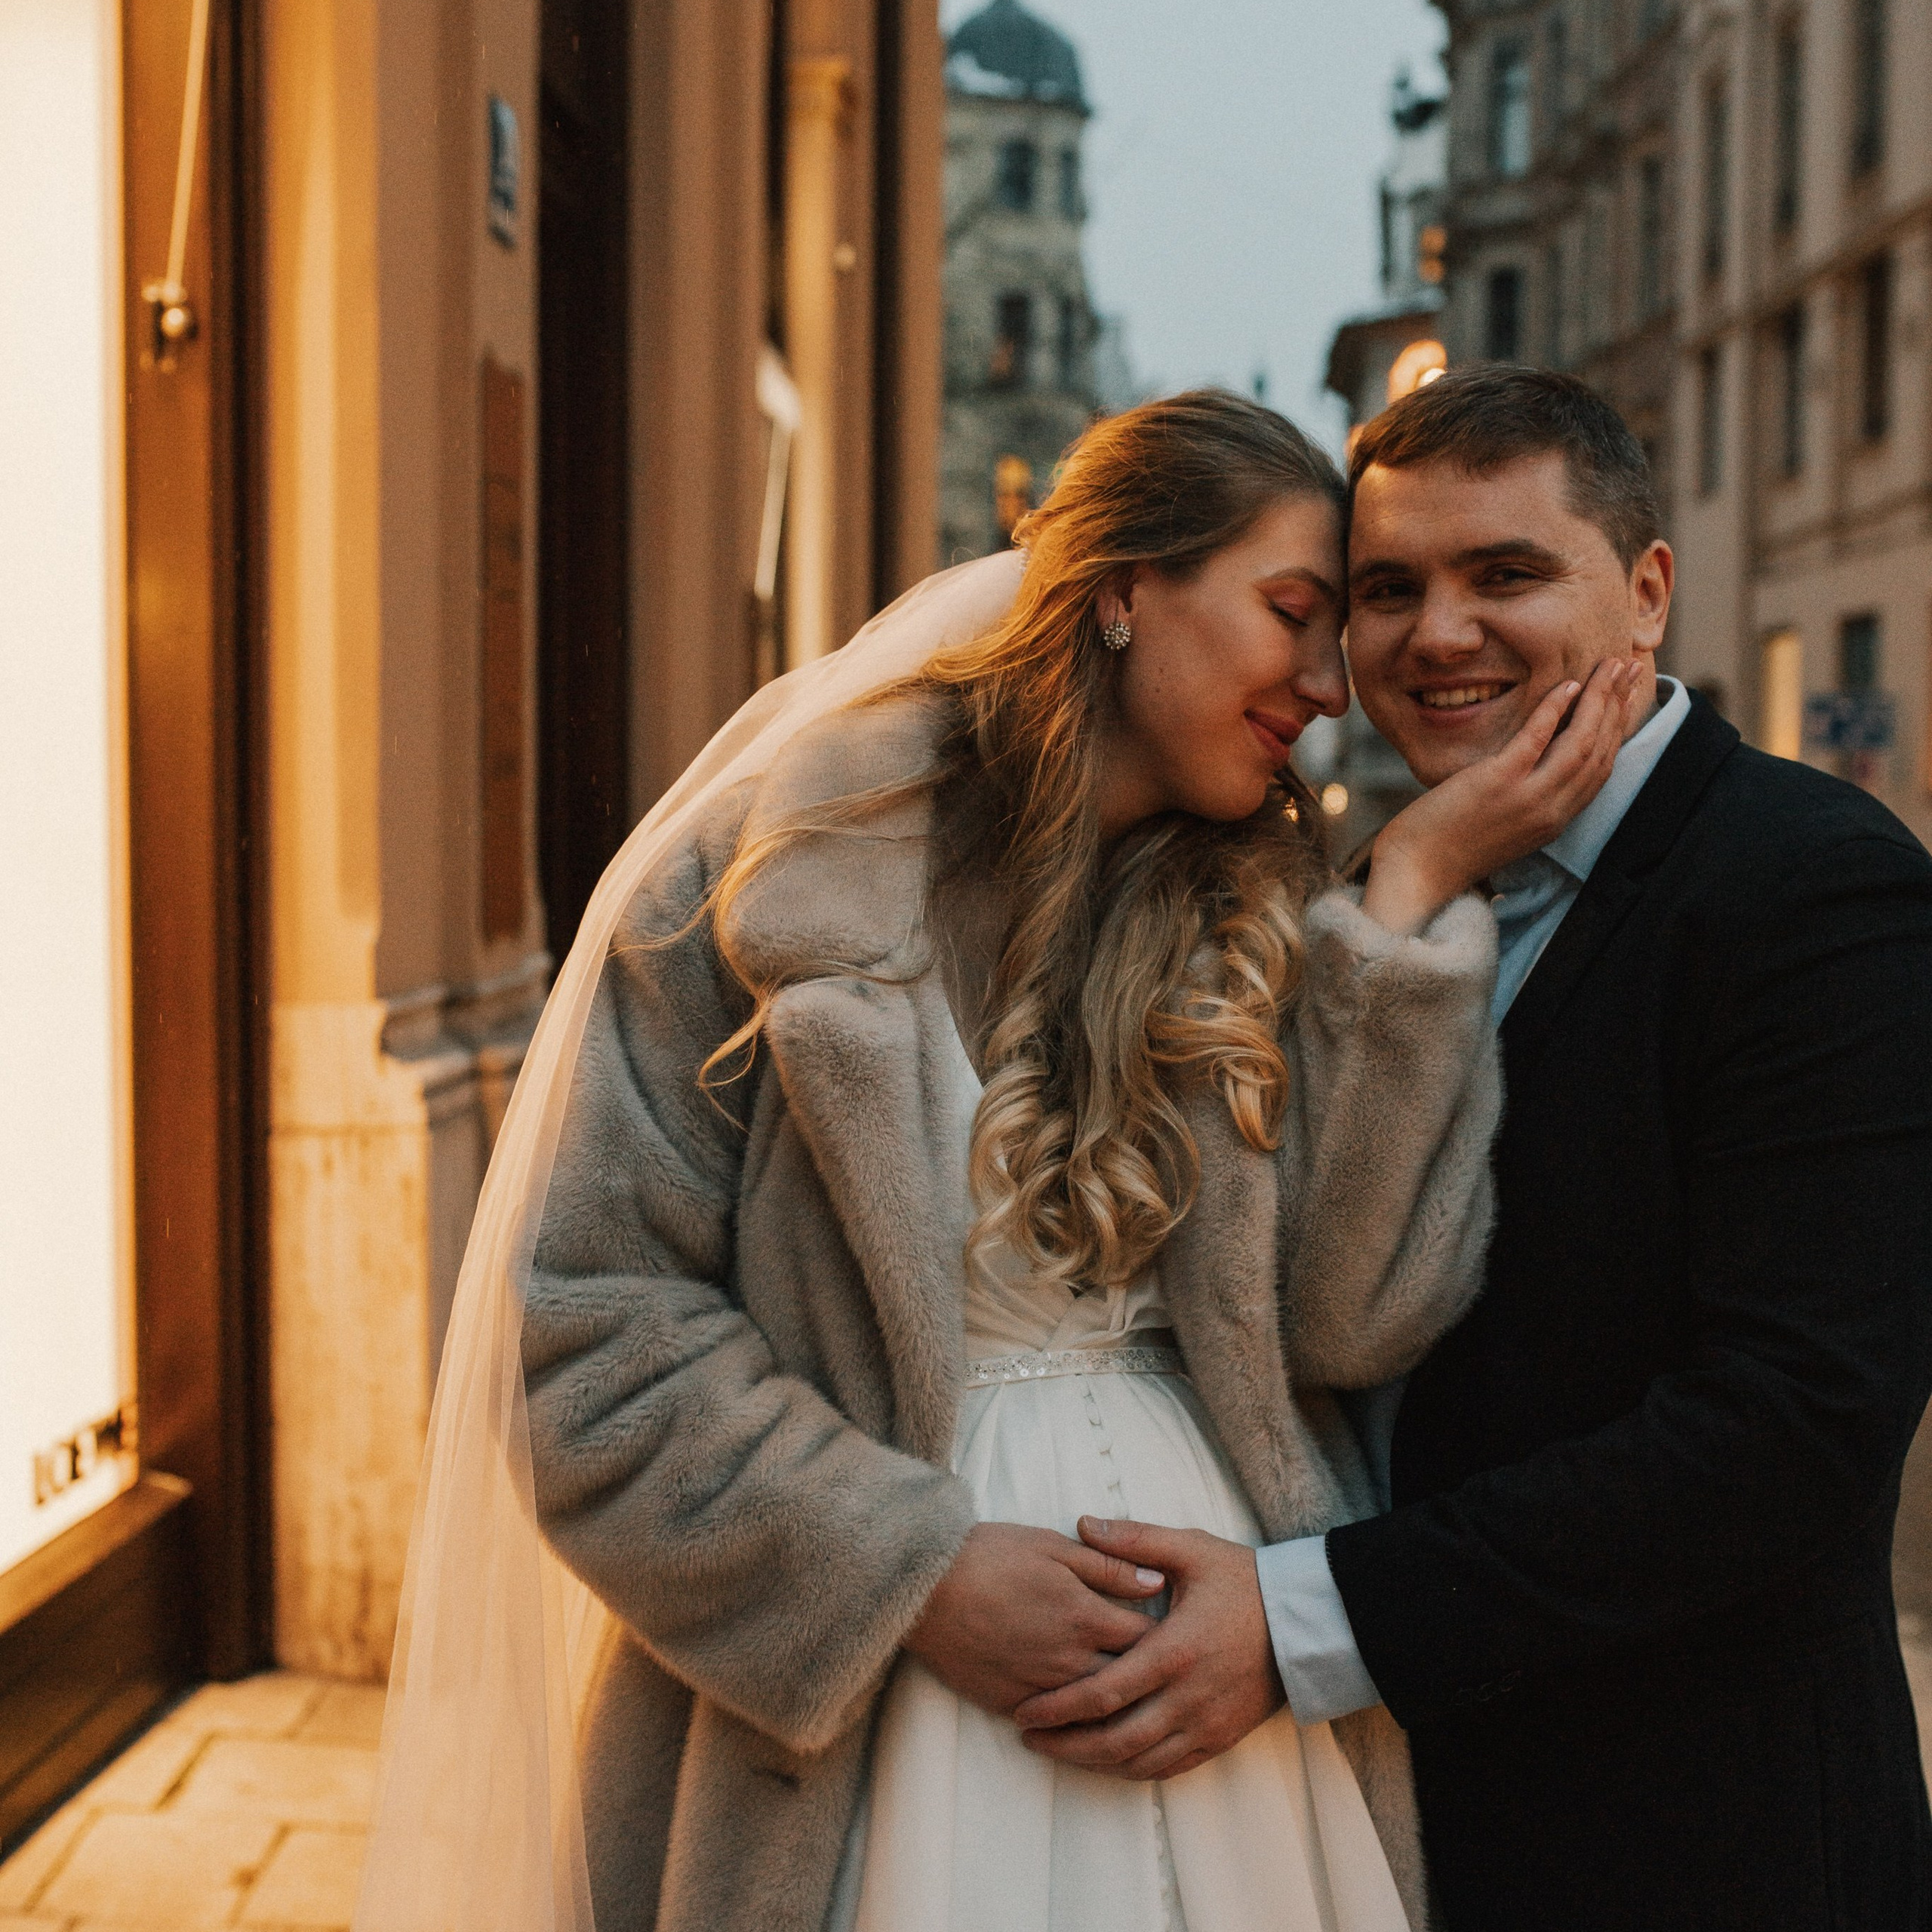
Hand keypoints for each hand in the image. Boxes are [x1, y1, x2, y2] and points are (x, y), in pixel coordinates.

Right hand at [903, 1521, 1166, 1717]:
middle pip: (1129, 1681)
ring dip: (1120, 1710)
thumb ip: (1109, 1566)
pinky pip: (1057, 1725)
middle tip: (1173, 1678)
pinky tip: (1090, 1722)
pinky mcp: (1011, 1703)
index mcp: (1085, 1616)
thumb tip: (1158, 1581)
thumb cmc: (989, 1555)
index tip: (1185, 1638)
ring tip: (1141, 1707)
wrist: (923, 1588)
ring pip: (1097, 1711)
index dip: (1171, 1639)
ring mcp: (1041, 1687)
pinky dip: (1077, 1725)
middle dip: (1154, 1681)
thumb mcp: (1054, 1546)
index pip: (1148, 1638)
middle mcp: (1070, 1659)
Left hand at [1009, 1517, 1283, 1779]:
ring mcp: (1206, 1724)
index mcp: (1174, 1650)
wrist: (1307, 1622)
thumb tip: (1082, 1523)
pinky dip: (1132, 1769)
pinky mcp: (1220, 1738)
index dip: (1060, 1707)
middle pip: (1115, 1739)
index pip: (1105, 1692)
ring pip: (1139, 1761)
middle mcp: (1188, 1696)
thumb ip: (1134, 1540)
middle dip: (1066, 1743)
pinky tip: (1108, 1760)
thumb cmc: (1246, 1581)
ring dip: (1094, 1761)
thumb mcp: (1191, 1549)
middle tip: (1028, 1737)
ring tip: (1058, 1750)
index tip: (1025, 1710)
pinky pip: (1168, 1768)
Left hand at [1362, 658, 1634, 934]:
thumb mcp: (1504, 823)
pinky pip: (1536, 740)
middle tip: (1630, 667)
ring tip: (1611, 666)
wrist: (1417, 872)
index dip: (1618, 728)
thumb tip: (1539, 758)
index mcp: (1556, 819)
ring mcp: (1527, 798)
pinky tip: (1568, 684)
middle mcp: (1551, 811)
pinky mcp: (1498, 783)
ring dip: (1599, 700)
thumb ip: (1529, 795)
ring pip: (1580, 743)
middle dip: (1618, 705)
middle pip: (1599, 750)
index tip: (1625, 695)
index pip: (1602, 767)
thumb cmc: (1450, 844)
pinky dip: (1555, 711)